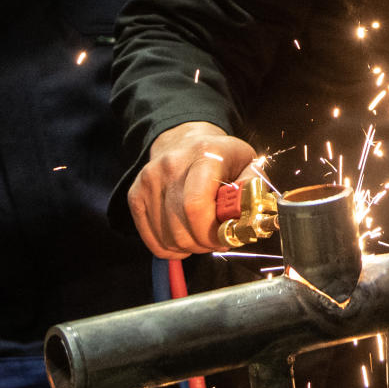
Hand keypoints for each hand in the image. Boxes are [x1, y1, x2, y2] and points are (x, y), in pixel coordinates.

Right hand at [127, 121, 255, 258]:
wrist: (183, 139)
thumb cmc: (220, 156)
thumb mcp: (247, 162)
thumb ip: (253, 188)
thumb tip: (249, 217)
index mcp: (204, 155)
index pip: (196, 205)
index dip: (210, 232)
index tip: (225, 237)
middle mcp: (171, 165)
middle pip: (181, 227)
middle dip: (203, 243)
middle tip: (216, 240)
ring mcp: (149, 180)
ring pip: (167, 237)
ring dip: (188, 247)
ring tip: (201, 235)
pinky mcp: (135, 194)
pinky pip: (151, 239)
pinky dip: (169, 248)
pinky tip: (183, 238)